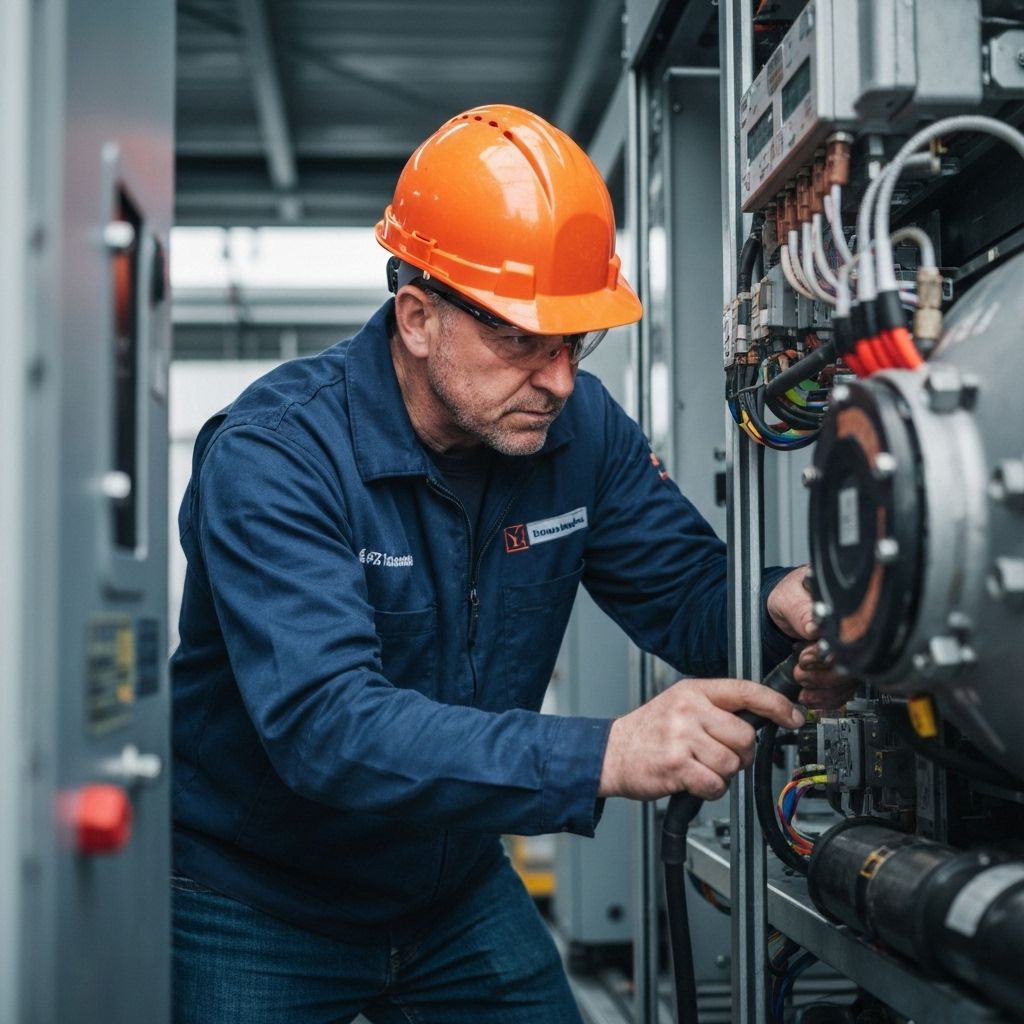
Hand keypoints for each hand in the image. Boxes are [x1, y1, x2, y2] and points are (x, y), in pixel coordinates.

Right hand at [598, 678, 805, 801]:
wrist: (612, 752)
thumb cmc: (649, 732)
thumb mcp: (680, 705)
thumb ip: (715, 707)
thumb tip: (759, 718)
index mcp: (694, 691)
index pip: (745, 690)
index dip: (776, 704)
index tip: (792, 716)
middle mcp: (688, 710)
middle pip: (744, 735)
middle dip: (741, 753)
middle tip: (722, 756)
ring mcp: (682, 737)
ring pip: (732, 763)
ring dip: (723, 774)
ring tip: (701, 767)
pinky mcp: (676, 765)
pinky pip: (715, 784)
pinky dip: (710, 790)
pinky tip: (693, 781)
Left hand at [767, 565, 857, 708]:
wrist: (783, 608)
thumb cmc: (788, 598)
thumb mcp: (789, 597)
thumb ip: (800, 611)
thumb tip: (814, 628)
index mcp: (845, 609)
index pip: (851, 637)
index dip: (828, 653)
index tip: (805, 657)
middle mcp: (855, 631)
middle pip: (855, 664)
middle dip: (824, 675)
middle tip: (800, 670)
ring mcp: (851, 650)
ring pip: (851, 680)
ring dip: (825, 689)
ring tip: (802, 681)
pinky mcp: (844, 666)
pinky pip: (845, 689)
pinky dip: (828, 698)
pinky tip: (812, 696)